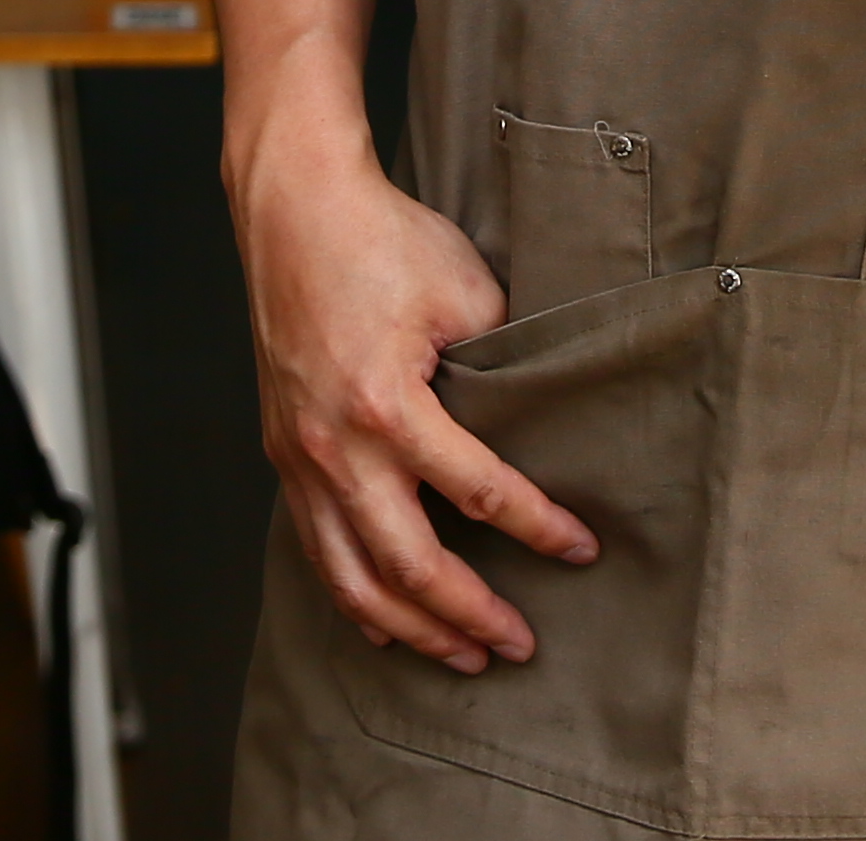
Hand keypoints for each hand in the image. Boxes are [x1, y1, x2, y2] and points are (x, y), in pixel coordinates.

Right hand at [230, 136, 590, 671]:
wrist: (294, 209)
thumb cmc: (379, 238)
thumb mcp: (466, 291)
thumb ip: (503, 364)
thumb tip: (538, 416)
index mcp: (389, 406)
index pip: (481, 493)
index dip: (538, 529)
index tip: (581, 551)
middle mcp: (337, 448)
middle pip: (409, 568)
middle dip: (470, 618)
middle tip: (519, 645)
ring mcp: (301, 458)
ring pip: (353, 580)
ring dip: (411, 629)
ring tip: (461, 656)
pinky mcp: (284, 454)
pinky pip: (316, 550)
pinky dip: (354, 598)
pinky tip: (386, 621)